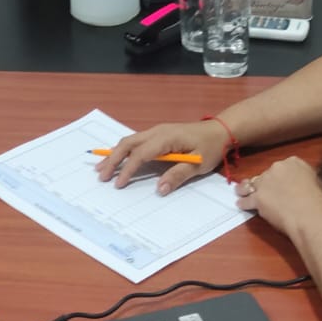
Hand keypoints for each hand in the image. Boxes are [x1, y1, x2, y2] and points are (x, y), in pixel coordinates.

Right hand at [95, 120, 231, 194]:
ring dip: (115, 154)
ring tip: (101, 168)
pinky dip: (123, 150)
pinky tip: (116, 159)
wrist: (220, 131)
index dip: (128, 169)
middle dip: (113, 159)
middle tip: (101, 176)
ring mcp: (157, 131)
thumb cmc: (211, 147)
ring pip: (130, 141)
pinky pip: (136, 141)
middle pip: (128, 144)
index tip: (118, 183)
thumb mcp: (198, 164)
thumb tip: (160, 189)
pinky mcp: (158, 134)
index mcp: (166, 138)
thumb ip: (178, 175)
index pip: (141, 154)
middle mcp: (157, 131)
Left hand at [233, 156, 321, 238]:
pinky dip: (244, 203)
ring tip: (241, 191)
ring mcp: (265, 183)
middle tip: (266, 192)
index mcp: (294, 162)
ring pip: (252, 184)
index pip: (284, 167)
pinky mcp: (257, 199)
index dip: (281, 176)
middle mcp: (277, 168)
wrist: (310, 214)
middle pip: (266, 174)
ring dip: (246, 188)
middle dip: (265, 183)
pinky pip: (247, 200)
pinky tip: (241, 204)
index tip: (281, 183)